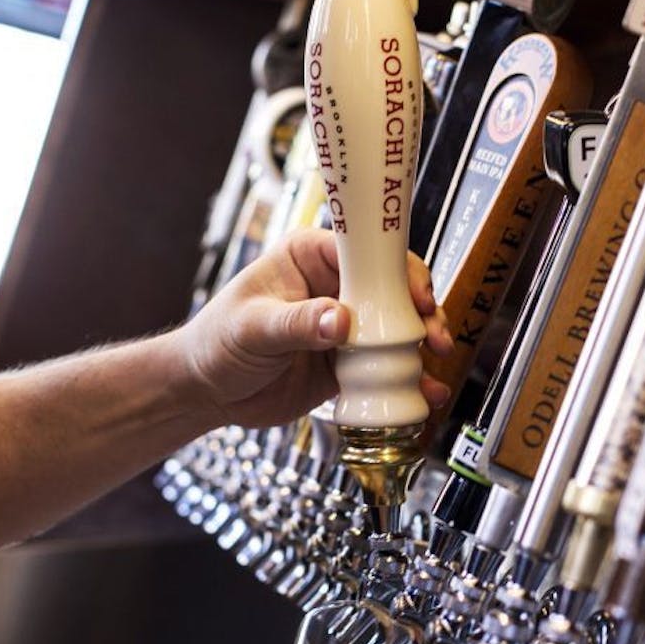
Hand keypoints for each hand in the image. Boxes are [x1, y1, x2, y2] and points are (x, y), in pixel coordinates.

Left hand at [177, 229, 453, 427]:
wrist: (207, 392)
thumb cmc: (216, 343)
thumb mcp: (253, 328)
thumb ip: (297, 323)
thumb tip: (342, 320)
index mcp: (309, 257)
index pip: (364, 251)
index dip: (396, 269)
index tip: (416, 294)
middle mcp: (334, 286)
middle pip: (393, 288)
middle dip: (421, 309)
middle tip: (433, 333)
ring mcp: (345, 325)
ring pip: (397, 327)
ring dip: (423, 343)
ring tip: (438, 361)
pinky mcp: (349, 362)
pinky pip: (387, 367)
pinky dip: (409, 379)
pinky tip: (425, 392)